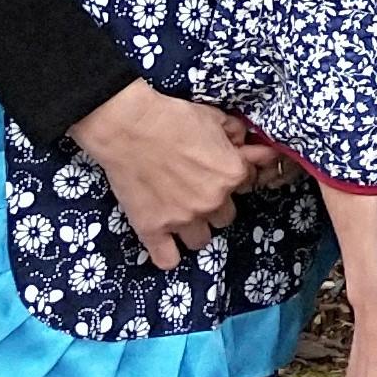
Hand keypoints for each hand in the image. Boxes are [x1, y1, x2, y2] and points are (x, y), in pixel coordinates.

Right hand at [73, 82, 252, 270]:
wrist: (129, 126)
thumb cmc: (172, 117)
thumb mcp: (214, 118)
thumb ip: (236, 135)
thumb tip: (245, 144)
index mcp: (232, 174)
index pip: (248, 185)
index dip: (233, 176)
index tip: (218, 171)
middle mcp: (212, 201)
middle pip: (226, 217)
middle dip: (215, 204)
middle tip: (195, 188)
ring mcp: (183, 219)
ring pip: (201, 240)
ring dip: (194, 228)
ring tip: (179, 212)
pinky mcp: (153, 229)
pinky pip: (168, 259)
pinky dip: (168, 255)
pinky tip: (165, 242)